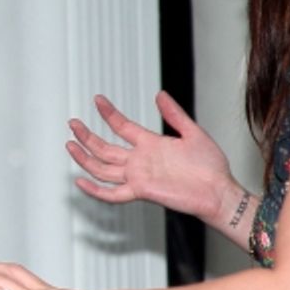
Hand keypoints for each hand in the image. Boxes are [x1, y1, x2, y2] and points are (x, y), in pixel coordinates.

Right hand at [67, 91, 242, 230]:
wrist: (219, 191)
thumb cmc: (211, 166)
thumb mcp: (193, 133)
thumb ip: (175, 114)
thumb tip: (160, 95)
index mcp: (150, 144)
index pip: (121, 126)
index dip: (108, 113)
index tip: (97, 99)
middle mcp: (140, 161)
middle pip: (105, 148)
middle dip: (87, 136)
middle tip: (73, 123)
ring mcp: (138, 177)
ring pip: (103, 168)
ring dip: (85, 157)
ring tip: (70, 144)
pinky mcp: (141, 191)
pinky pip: (113, 194)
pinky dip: (95, 190)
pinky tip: (81, 181)